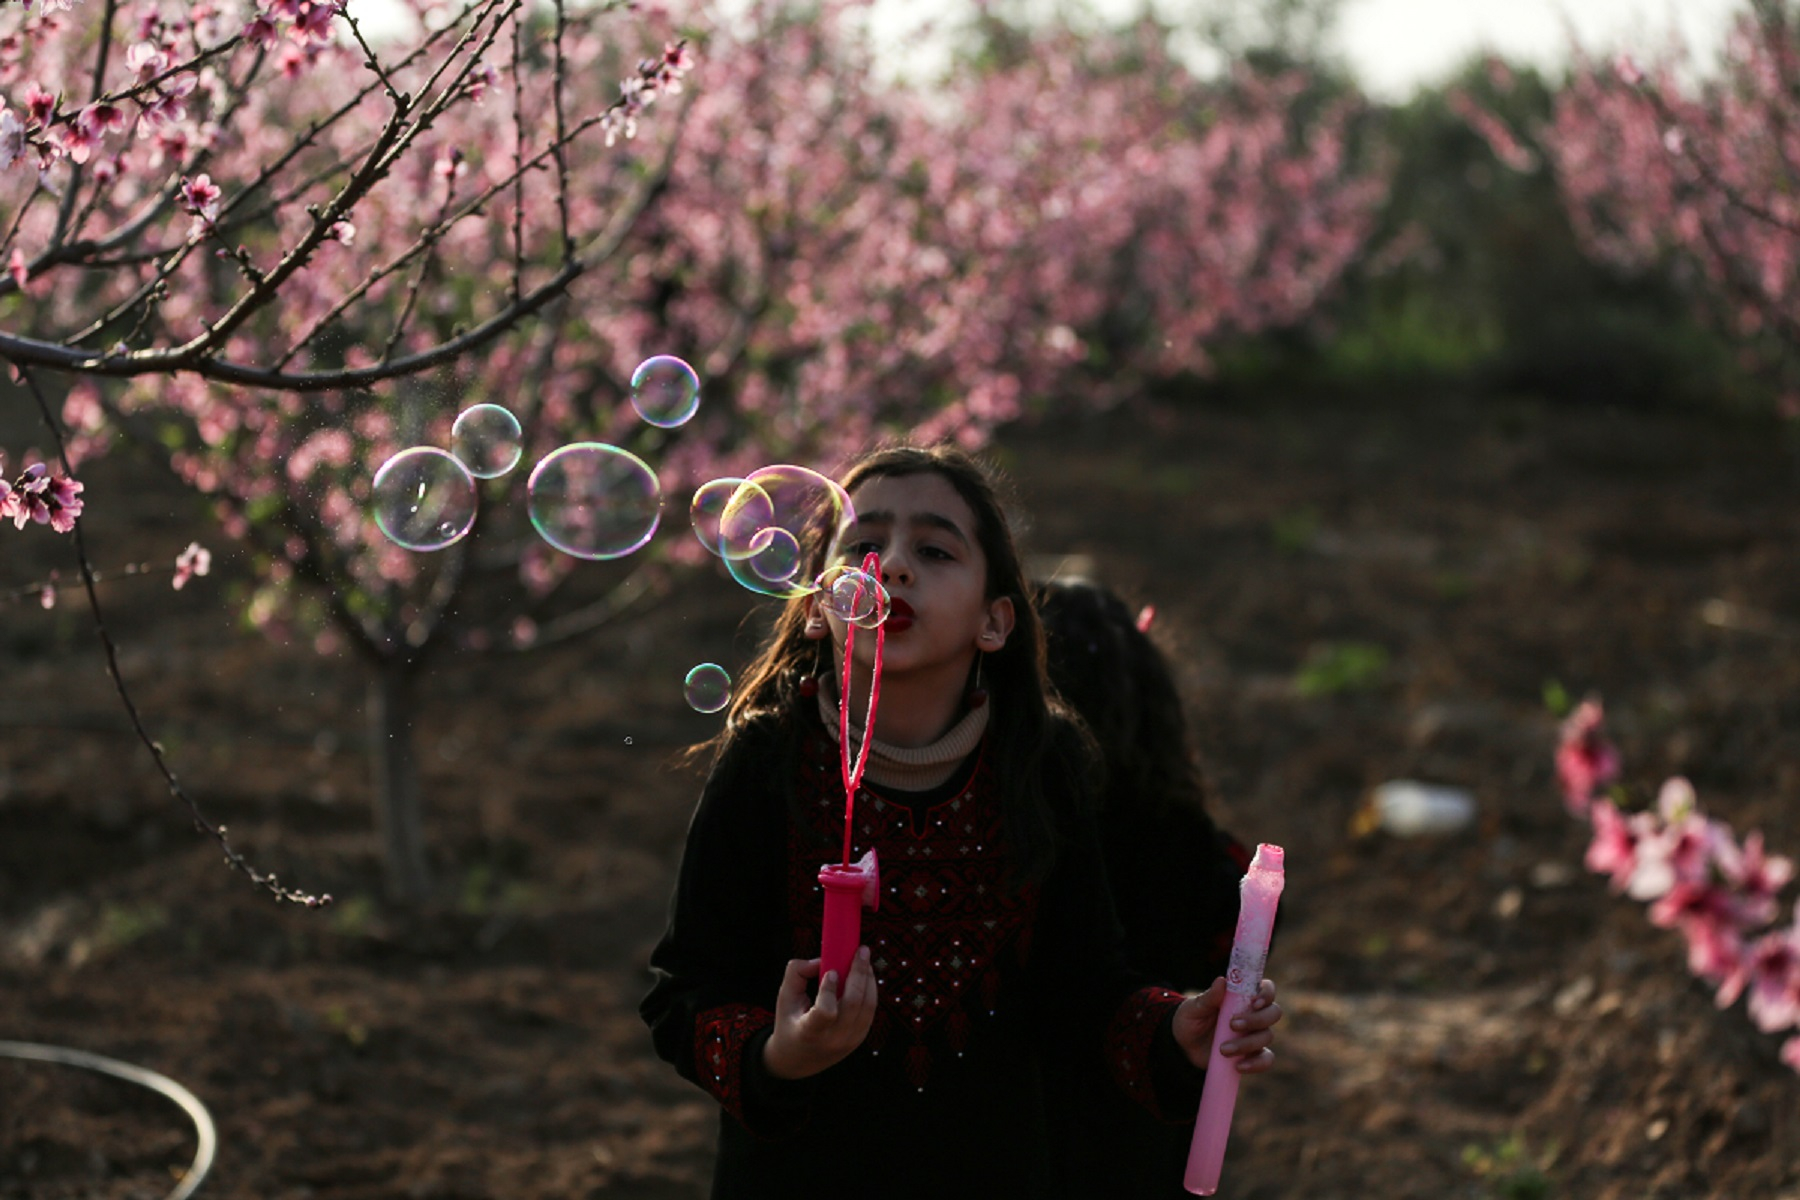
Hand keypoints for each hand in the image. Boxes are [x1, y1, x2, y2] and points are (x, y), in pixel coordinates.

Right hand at [761, 947, 879, 1080]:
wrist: (798, 1061)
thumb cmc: (789, 1023)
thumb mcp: (784, 999)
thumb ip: (797, 973)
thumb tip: (823, 959)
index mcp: (809, 1032)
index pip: (826, 1012)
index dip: (830, 991)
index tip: (831, 972)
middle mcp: (833, 1039)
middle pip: (854, 1004)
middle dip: (859, 973)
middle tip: (861, 950)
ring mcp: (849, 1041)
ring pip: (868, 1005)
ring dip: (868, 978)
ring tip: (864, 958)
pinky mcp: (859, 1038)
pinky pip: (870, 1009)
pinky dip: (870, 989)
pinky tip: (865, 974)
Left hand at [1172, 977, 1280, 1074]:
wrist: (1183, 1045)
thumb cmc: (1191, 1019)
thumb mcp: (1195, 1007)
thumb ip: (1210, 996)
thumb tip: (1222, 981)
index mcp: (1243, 997)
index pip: (1266, 989)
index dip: (1266, 994)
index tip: (1254, 1002)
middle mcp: (1254, 1014)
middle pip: (1273, 1013)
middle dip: (1256, 1019)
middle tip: (1233, 1024)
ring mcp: (1255, 1035)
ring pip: (1267, 1036)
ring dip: (1247, 1043)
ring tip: (1223, 1049)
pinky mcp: (1252, 1055)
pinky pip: (1266, 1060)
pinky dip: (1256, 1064)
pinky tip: (1239, 1066)